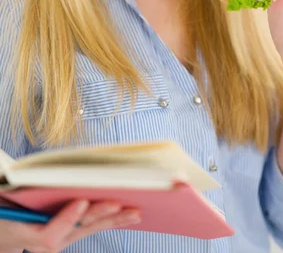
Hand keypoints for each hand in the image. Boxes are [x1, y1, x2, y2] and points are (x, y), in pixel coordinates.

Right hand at [0, 198, 140, 252]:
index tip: (81, 202)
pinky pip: (90, 227)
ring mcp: (58, 240)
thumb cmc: (5, 210)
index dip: (66, 220)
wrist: (2, 230)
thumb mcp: (4, 198)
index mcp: (24, 233)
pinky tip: (128, 215)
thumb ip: (16, 189)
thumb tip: (28, 174)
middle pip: (76, 231)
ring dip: (113, 221)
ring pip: (89, 230)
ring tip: (134, 212)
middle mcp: (43, 242)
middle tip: (118, 204)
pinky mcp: (68, 234)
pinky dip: (109, 220)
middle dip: (99, 216)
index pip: (49, 235)